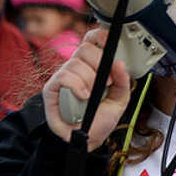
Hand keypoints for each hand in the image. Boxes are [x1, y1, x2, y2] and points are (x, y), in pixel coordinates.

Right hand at [42, 26, 134, 145]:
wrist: (85, 139)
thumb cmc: (99, 119)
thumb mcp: (119, 101)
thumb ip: (123, 83)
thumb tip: (120, 64)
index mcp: (91, 67)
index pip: (90, 42)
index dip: (97, 36)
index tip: (108, 40)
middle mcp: (76, 68)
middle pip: (84, 48)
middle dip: (98, 62)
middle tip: (107, 83)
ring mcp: (63, 77)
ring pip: (75, 63)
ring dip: (89, 79)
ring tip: (93, 95)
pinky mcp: (52, 88)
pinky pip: (64, 76)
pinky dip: (76, 85)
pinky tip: (83, 95)